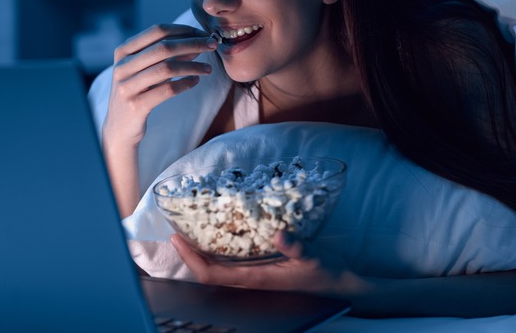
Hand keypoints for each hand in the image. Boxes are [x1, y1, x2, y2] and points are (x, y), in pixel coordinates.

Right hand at [102, 24, 215, 147]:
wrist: (119, 128)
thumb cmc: (138, 93)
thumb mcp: (146, 70)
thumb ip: (167, 56)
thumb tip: (196, 40)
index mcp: (123, 51)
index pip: (157, 31)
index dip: (183, 30)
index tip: (202, 33)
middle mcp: (122, 67)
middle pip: (164, 48)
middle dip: (193, 44)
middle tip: (212, 45)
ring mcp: (127, 86)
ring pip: (167, 68)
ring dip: (193, 66)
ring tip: (208, 68)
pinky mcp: (136, 106)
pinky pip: (167, 90)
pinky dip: (185, 84)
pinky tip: (196, 81)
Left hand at [171, 231, 361, 296]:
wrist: (339, 284)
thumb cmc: (325, 272)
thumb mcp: (313, 256)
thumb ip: (296, 246)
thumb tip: (279, 234)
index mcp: (256, 278)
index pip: (212, 273)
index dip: (192, 259)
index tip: (178, 240)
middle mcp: (251, 279)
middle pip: (208, 271)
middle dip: (189, 254)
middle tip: (176, 232)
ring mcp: (255, 275)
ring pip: (218, 268)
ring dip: (201, 253)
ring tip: (189, 232)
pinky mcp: (262, 269)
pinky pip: (231, 263)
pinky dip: (217, 251)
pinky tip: (216, 235)